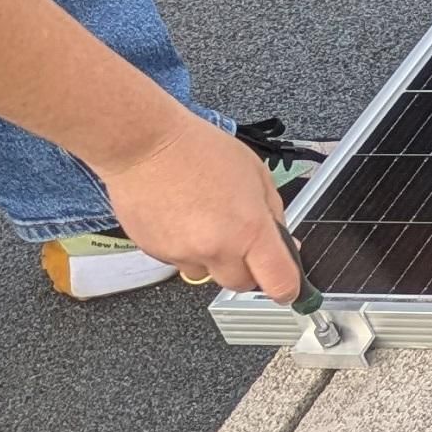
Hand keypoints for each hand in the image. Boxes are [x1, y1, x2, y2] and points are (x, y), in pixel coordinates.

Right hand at [101, 116, 300, 297]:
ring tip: (204, 220)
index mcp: (249, 230)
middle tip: (239, 236)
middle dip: (246, 267)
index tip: (287, 286)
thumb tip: (286, 244)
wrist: (143, 143)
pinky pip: (179, 262)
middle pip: (241, 284)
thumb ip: (274, 215)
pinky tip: (181, 217)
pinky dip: (184, 248)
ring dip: (212, 258)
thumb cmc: (198, 149)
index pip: (279, 284)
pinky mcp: (156, 253)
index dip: (287, 288)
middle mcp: (217, 249)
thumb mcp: (256, 174)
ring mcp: (184, 254)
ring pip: (207, 274)